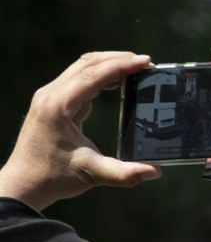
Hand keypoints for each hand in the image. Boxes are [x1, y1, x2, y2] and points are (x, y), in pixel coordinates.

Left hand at [3, 51, 160, 207]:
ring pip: (81, 68)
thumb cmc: (54, 177)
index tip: (145, 62)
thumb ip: (125, 174)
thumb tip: (154, 171)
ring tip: (135, 69)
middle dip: (117, 59)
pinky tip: (116, 83)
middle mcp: (50, 95)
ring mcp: (49, 96)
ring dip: (108, 64)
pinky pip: (78, 79)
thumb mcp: (93, 175)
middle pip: (87, 64)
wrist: (25, 182)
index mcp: (58, 106)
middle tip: (145, 62)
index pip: (93, 76)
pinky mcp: (52, 102)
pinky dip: (99, 76)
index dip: (121, 66)